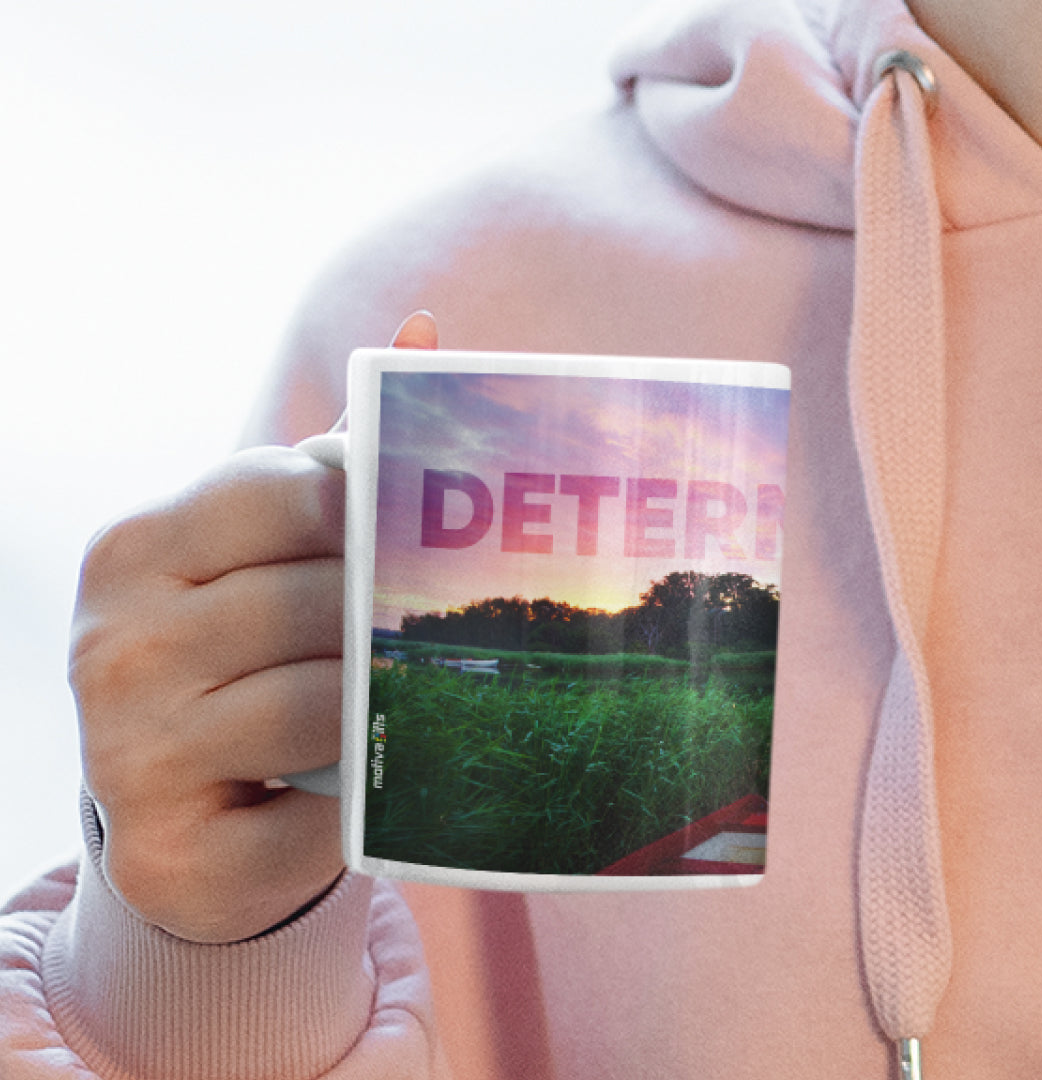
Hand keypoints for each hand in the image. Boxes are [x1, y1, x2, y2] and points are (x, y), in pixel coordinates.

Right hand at [69, 312, 437, 942]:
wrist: (178, 808)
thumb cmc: (240, 656)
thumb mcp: (264, 549)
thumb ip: (335, 453)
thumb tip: (427, 330)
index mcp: (138, 549)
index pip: (283, 493)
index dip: (369, 512)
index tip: (414, 534)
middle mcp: (115, 643)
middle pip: (309, 602)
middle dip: (385, 618)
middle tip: (440, 627)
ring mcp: (128, 752)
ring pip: (318, 706)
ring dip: (380, 709)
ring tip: (410, 699)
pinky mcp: (165, 851)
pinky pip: (308, 820)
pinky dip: (356, 807)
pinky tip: (360, 793)